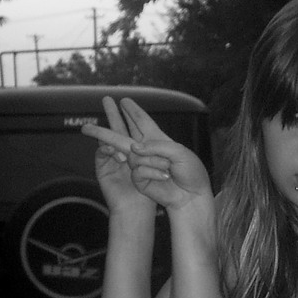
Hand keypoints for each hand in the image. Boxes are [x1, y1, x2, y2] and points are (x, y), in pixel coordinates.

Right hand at [82, 98, 210, 210]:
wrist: (191, 197)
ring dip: (153, 160)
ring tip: (169, 169)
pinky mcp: (138, 178)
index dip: (134, 111)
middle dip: (115, 116)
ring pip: (132, 152)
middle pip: (126, 132)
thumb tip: (134, 148)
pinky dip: (152, 171)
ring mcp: (141, 164)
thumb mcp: (179, 152)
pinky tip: (165, 176)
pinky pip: (138, 169)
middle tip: (105, 101)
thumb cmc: (190, 173)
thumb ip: (156, 145)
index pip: (143, 122)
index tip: (125, 100)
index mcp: (159, 140)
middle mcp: (147, 150)